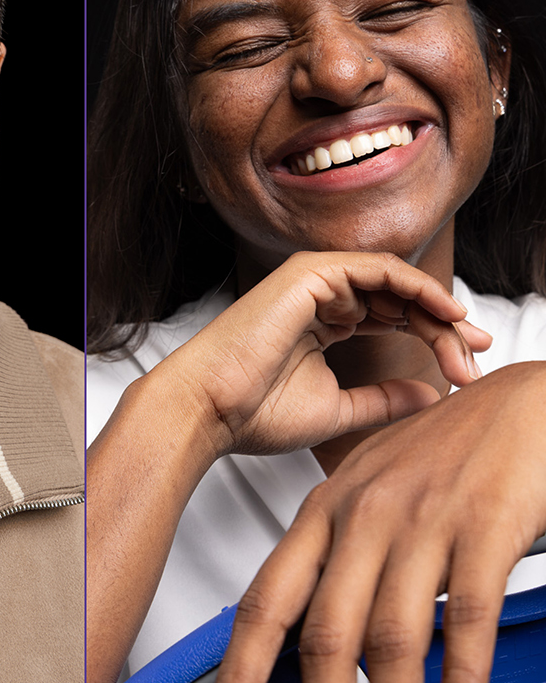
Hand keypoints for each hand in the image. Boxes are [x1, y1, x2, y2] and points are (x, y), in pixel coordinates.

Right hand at [86, 251, 487, 682]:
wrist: (207, 411)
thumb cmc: (252, 414)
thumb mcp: (338, 409)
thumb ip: (384, 400)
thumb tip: (431, 397)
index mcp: (320, 324)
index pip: (390, 317)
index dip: (433, 338)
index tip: (467, 369)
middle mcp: (317, 298)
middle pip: (398, 298)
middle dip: (444, 325)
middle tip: (475, 355)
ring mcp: (311, 283)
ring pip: (393, 280)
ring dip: (435, 308)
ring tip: (463, 340)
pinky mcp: (308, 275)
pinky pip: (377, 268)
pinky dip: (414, 286)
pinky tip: (440, 313)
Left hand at [206, 361, 545, 682]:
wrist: (529, 401)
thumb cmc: (452, 455)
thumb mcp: (379, 503)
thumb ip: (347, 569)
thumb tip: (327, 649)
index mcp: (326, 511)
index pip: (265, 602)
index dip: (241, 673)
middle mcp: (362, 516)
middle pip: (323, 636)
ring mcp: (422, 520)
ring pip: (390, 640)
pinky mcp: (483, 525)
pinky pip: (464, 617)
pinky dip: (457, 681)